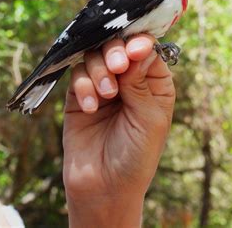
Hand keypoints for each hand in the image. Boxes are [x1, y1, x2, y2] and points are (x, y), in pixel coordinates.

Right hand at [63, 34, 175, 226]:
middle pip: (119, 47)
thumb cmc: (136, 157)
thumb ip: (141, 83)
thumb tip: (136, 46)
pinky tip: (90, 107)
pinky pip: (78, 75)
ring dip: (99, 71)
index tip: (133, 50)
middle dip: (116, 52)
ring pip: (96, 56)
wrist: (103, 188)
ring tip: (106, 94)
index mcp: (154, 84)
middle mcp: (129, 80)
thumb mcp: (149, 120)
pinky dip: (83, 86)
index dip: (140, 43)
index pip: (147, 51)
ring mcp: (103, 86)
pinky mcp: (80, 95)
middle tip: (117, 66)